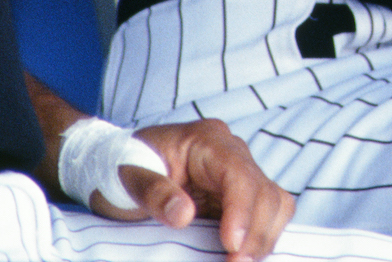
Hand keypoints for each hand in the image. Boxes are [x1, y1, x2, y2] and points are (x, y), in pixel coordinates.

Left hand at [102, 120, 294, 261]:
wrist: (115, 164)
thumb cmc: (121, 166)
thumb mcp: (127, 177)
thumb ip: (153, 192)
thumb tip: (184, 215)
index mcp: (207, 140)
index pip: (240, 174)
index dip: (242, 211)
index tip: (231, 246)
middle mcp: (232, 153)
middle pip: (266, 192)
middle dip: (257, 233)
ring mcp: (238, 174)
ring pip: (275, 204)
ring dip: (263, 238)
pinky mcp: (238, 196)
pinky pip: (266, 215)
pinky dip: (260, 238)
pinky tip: (241, 256)